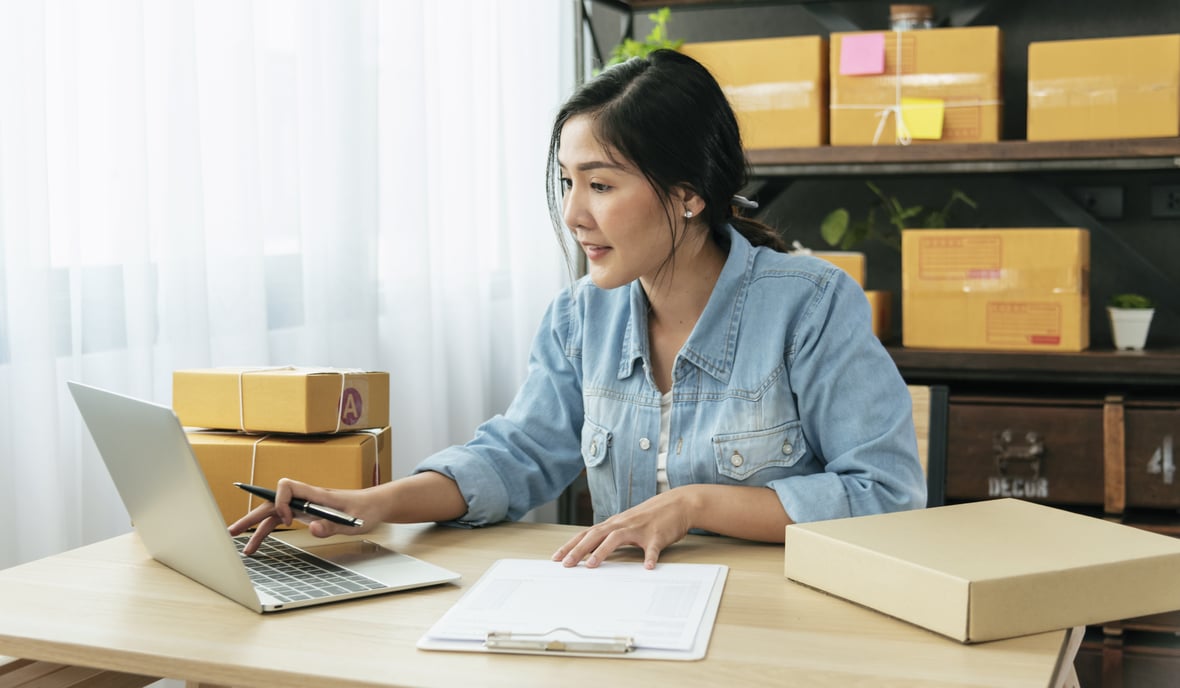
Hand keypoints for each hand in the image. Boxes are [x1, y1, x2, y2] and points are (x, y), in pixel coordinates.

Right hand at [228, 478, 375, 554]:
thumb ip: (332, 526)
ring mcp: (304, 506)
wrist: (375, 506)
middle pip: (272, 502)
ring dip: (257, 528)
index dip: (281, 502)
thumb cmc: (366, 510)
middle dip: (252, 516)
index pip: (287, 486)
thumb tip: (312, 529)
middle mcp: (306, 498)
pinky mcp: (305, 514)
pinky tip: (259, 543)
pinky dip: (268, 531)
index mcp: (316, 494)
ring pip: (273, 513)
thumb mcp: (353, 522)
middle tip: (233, 531)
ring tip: (244, 547)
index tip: (288, 520)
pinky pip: (281, 520)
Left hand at [551, 489, 694, 569]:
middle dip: (579, 550)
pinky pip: (652, 547)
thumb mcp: (627, 525)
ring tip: (592, 565)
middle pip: (595, 535)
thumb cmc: (650, 517)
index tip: (556, 558)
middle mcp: (622, 524)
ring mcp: (639, 529)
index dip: (571, 545)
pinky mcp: (657, 535)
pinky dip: (650, 557)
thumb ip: (611, 536)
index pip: (587, 534)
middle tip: (566, 564)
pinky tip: (648, 567)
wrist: (678, 504)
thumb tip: (592, 552)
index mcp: (614, 524)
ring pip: (617, 538)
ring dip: (603, 551)